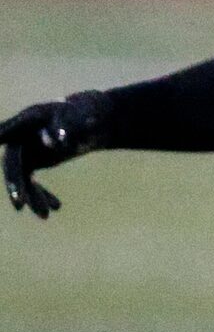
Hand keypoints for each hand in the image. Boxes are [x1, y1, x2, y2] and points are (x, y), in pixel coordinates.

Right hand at [1, 94, 106, 220]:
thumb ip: (68, 129)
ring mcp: (24, 148)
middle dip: (16, 183)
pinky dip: (42, 194)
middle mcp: (21, 134)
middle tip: (19, 204)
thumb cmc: (85, 115)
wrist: (88, 119)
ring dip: (32, 196)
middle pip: (13, 162)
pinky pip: (30, 181)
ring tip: (45, 215)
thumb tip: (56, 143)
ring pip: (22, 176)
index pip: (12, 129)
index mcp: (31, 118)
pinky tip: (57, 207)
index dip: (3, 134)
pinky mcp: (30, 160)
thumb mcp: (83, 119)